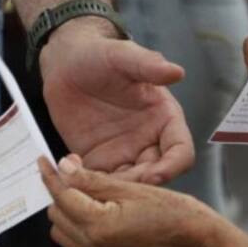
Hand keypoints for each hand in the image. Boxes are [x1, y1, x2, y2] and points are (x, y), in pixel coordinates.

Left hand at [40, 18, 194, 183]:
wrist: (66, 63)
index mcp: (165, 119)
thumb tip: (176, 72)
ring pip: (128, 185)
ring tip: (89, 184)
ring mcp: (124, 153)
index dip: (172, 167)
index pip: (181, 152)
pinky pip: (99, 183)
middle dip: (139, 186)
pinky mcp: (97, 161)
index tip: (154, 176)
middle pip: (156, 175)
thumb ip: (149, 65)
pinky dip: (88, 186)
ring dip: (113, 191)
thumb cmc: (101, 55)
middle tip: (115, 188)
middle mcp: (149, 140)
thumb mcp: (124, 56)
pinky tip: (69, 174)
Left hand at [40, 155, 218, 246]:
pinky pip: (81, 246)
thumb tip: (64, 168)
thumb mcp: (133, 188)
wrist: (196, 243)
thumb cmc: (174, 212)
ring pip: (65, 233)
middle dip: (63, 194)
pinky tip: (104, 215)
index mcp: (100, 225)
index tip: (45, 162)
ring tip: (91, 196)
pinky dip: (84, 228)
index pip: (63, 196)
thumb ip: (94, 180)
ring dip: (71, 213)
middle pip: (57, 216)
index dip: (52, 176)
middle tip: (77, 176)